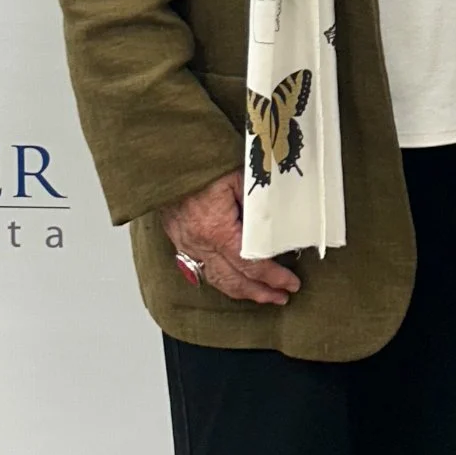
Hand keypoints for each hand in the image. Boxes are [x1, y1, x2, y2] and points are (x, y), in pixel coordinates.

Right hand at [159, 171, 300, 305]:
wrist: (165, 158)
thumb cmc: (201, 162)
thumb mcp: (240, 177)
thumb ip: (259, 203)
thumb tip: (280, 219)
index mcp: (217, 230)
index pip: (251, 265)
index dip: (273, 278)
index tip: (290, 284)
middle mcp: (199, 244)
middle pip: (233, 281)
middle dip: (260, 293)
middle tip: (281, 297)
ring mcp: (186, 245)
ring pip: (216, 280)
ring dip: (241, 291)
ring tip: (261, 295)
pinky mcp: (179, 240)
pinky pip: (201, 269)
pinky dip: (221, 280)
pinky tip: (232, 281)